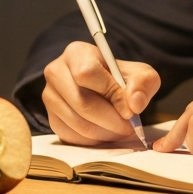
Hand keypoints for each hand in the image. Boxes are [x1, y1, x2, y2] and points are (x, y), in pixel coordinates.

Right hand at [43, 41, 160, 145]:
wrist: (105, 88)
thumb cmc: (120, 77)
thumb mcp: (139, 74)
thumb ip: (143, 83)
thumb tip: (134, 103)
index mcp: (76, 53)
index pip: (87, 74)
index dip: (111, 94)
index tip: (130, 109)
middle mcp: (56, 72)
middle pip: (81, 102)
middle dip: (110, 120)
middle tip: (129, 127)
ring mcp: (50, 97)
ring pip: (77, 123)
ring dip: (104, 133)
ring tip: (121, 130)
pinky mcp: (51, 119)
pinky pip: (71, 136)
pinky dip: (93, 140)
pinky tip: (107, 133)